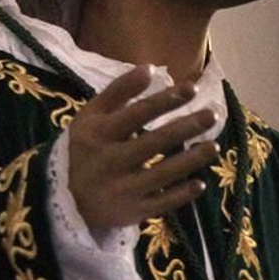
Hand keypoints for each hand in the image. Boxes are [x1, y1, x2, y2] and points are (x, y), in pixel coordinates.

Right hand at [66, 67, 219, 233]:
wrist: (64, 198)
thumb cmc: (86, 148)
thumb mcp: (91, 116)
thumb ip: (118, 91)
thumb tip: (149, 67)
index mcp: (100, 133)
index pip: (138, 113)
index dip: (166, 100)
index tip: (192, 88)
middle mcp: (111, 160)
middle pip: (154, 142)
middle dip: (186, 127)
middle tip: (212, 115)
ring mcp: (122, 189)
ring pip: (163, 174)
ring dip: (191, 160)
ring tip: (213, 146)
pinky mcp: (132, 212)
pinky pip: (161, 203)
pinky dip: (181, 194)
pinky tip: (200, 183)